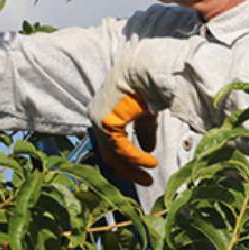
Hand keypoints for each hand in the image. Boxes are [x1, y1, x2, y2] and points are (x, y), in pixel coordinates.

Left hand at [89, 51, 162, 185]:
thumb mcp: (146, 113)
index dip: (128, 160)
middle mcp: (97, 118)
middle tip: (146, 181)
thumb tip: (149, 149)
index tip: (145, 171)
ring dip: (132, 168)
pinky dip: (136, 158)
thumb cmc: (146, 84)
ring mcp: (99, 120)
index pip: (112, 144)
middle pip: (110, 153)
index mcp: (105, 114)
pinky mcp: (105, 123)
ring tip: (149, 177)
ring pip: (114, 154)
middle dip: (128, 170)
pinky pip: (121, 149)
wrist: (144, 68)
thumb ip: (144, 132)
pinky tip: (150, 163)